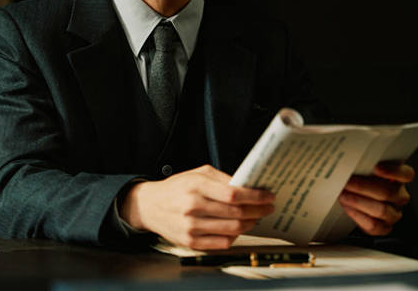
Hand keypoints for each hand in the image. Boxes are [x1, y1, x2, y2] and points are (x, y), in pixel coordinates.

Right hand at [119, 164, 274, 249]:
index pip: (233, 193)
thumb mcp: (196, 174)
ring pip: (232, 229)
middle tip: (266, 208)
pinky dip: (235, 236)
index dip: (255, 196)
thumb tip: (248, 186)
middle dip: (257, 211)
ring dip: (249, 224)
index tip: (268, 197)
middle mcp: (192, 206)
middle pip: (236, 213)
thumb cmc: (176, 188)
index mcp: (195, 186)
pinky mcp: (190, 241)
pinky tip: (238, 229)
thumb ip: (221, 178)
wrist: (149, 206)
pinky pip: (222, 242)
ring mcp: (191, 226)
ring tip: (254, 218)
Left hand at [339, 161, 413, 235]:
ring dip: (359, 202)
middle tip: (346, 182)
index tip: (375, 167)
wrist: (353, 199)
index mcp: (397, 178)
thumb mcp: (362, 169)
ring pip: (382, 210)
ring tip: (343, 195)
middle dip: (363, 187)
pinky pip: (375, 225)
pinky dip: (358, 216)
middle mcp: (399, 196)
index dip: (393, 171)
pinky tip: (347, 207)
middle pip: (389, 193)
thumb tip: (350, 159)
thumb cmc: (358, 180)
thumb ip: (362, 164)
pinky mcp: (384, 227)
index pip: (406, 174)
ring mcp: (393, 213)